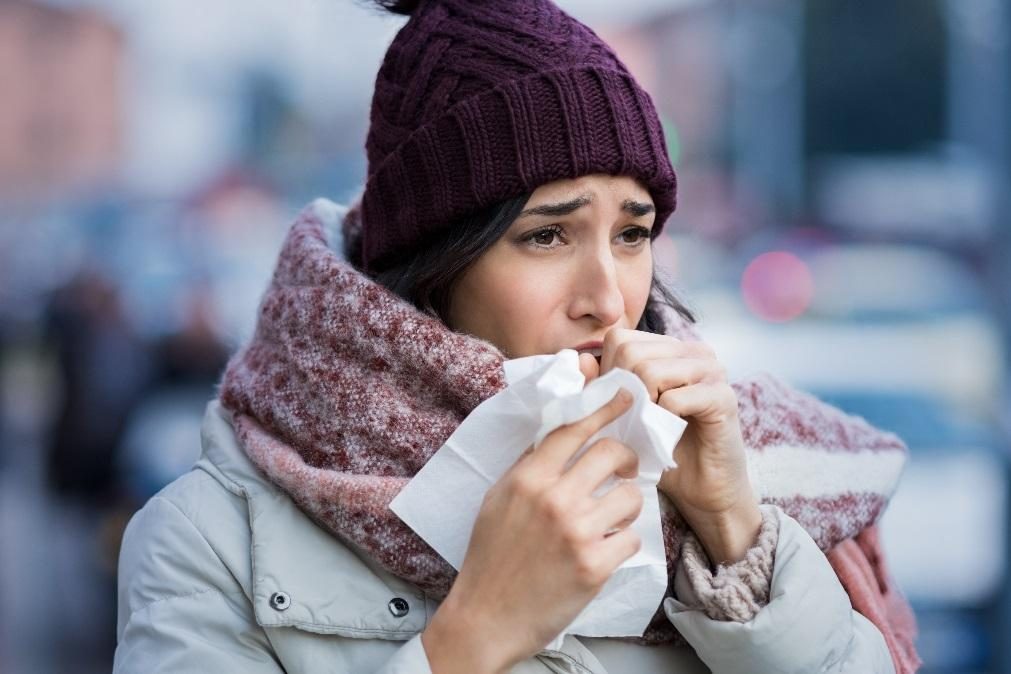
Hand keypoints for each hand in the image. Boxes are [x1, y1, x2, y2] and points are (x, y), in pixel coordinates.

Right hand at [422, 388, 643, 672]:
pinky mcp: (595, 566)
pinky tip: (605, 551)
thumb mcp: (498, 499)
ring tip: (612, 519)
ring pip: (630, 497)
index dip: (604, 408)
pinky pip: (631, 539)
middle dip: (626, 460)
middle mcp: (554, 499)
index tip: (625, 396)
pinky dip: (623, 544)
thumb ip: (529, 465)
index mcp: (528, 478)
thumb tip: (560, 433)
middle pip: (612, 454)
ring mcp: (577, 532)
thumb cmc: (491, 556)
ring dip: (627, 506)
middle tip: (624, 471)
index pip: (574, 429)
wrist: (486, 616)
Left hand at [588, 328, 761, 564]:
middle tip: (634, 421)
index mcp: (670, 348)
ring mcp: (712, 370)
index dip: (609, 373)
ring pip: (650, 372)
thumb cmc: (660, 449)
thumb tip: (581, 360)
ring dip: (640, 408)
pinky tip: (668, 434)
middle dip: (622, 392)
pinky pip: (674, 399)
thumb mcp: (622, 415)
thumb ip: (601, 387)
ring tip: (649, 428)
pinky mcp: (723, 396)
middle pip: (631, 352)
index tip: (618, 405)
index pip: (620, 339)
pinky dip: (661, 422)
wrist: (703, 490)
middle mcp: (694, 350)